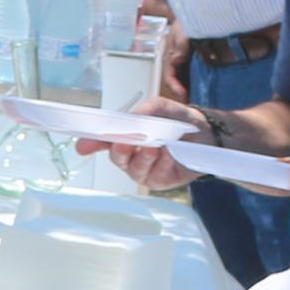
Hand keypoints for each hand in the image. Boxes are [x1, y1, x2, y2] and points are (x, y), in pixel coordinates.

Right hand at [80, 92, 205, 195]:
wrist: (207, 135)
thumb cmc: (179, 121)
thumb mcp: (162, 107)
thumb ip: (145, 110)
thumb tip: (132, 117)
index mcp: (125, 137)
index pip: (103, 141)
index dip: (91, 143)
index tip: (82, 146)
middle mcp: (130, 156)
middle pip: (117, 158)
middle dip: (120, 151)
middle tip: (126, 143)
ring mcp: (144, 171)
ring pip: (135, 168)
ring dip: (145, 156)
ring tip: (157, 145)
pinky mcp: (159, 182)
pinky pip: (155, 175)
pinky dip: (162, 162)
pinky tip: (170, 153)